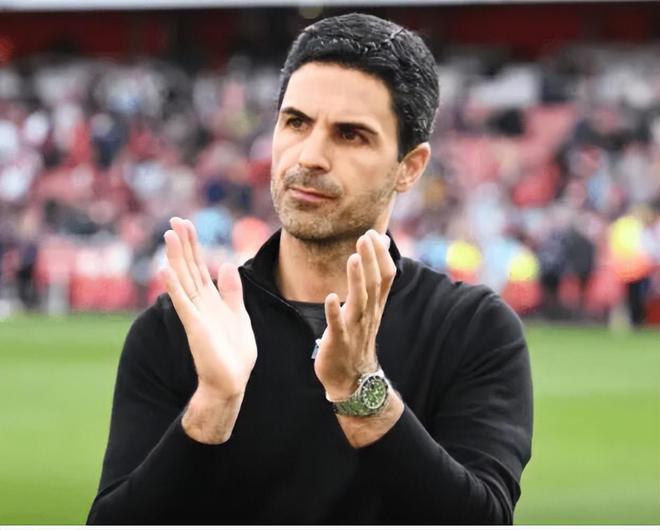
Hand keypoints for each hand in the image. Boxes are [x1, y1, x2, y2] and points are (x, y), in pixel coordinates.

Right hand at [161, 217, 256, 401]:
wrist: (232, 381)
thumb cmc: (234, 352)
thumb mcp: (238, 314)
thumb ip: (231, 291)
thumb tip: (226, 265)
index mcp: (211, 299)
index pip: (199, 266)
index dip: (194, 245)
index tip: (187, 224)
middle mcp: (200, 303)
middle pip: (189, 268)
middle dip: (183, 244)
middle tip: (174, 221)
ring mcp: (195, 314)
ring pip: (183, 280)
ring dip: (176, 258)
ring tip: (169, 236)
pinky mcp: (195, 326)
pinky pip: (183, 302)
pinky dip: (174, 286)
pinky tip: (166, 270)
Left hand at [314, 229, 394, 398]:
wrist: (352, 379)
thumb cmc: (357, 337)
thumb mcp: (369, 308)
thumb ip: (374, 279)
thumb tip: (383, 247)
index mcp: (375, 306)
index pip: (385, 276)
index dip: (380, 255)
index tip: (373, 234)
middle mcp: (368, 314)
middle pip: (374, 284)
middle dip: (370, 260)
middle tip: (365, 237)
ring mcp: (354, 328)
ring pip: (359, 301)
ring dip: (356, 279)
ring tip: (353, 258)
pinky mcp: (338, 342)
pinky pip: (337, 326)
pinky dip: (334, 312)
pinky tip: (331, 297)